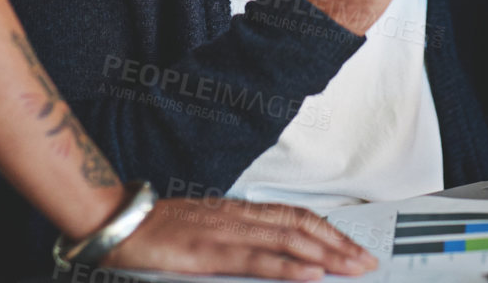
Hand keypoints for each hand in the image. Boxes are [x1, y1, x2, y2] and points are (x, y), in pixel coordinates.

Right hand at [105, 198, 376, 278]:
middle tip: (367, 262)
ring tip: (352, 267)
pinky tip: (310, 275)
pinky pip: (256, 259)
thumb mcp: (205, 232)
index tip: (354, 247)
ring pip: (288, 240)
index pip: (296, 216)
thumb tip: (271, 256)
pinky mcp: (209, 252)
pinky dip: (288, 268)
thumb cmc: (159, 230)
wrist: (120, 221)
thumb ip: (238, 242)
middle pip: (301, 226)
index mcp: (239, 212)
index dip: (329, 231)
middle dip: (339, 244)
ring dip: (325, 254)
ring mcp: (226, 233)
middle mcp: (239, 217)